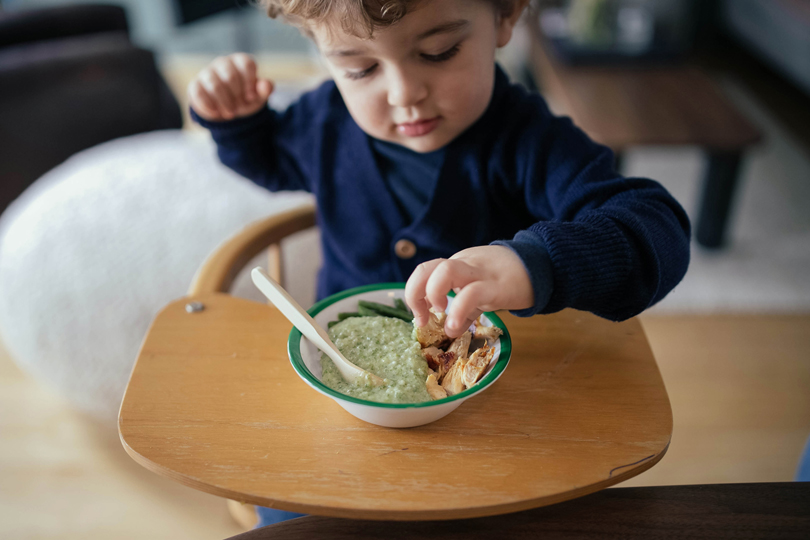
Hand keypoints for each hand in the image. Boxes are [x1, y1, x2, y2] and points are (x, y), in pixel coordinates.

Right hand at [187, 53, 273, 120]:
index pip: (246, 63)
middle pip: (230, 75)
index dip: (250, 82)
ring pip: (214, 84)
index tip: (251, 97)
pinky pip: (198, 93)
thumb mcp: (259, 96)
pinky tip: (216, 113)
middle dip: (237, 95)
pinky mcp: (195, 85)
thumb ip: (265, 90)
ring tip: (231, 113)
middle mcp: (223, 63)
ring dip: (224, 102)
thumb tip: (266, 85)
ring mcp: (207, 73)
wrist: (229, 111)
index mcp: (240, 62)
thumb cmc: (246, 99)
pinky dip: (208, 106)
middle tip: (240, 106)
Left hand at [405, 246, 534, 337]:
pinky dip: (458, 311)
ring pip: (446, 272)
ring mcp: (480, 273)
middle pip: (427, 268)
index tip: (420, 316)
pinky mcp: (497, 285)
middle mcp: (464, 265)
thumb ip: (465, 309)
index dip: (414, 293)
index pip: (424, 271)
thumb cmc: (508, 279)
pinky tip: (457, 327)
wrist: (542, 265)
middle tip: (424, 318)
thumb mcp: (481, 292)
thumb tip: (451, 330)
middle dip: (415, 294)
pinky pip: (472, 293)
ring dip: (434, 295)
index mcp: (457, 265)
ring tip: (440, 315)